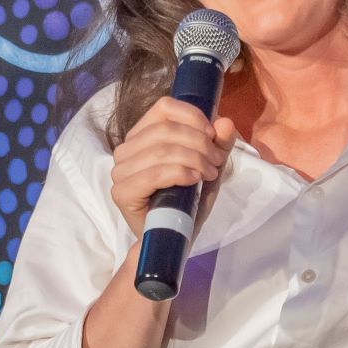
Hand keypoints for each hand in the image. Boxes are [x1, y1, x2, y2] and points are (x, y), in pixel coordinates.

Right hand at [108, 98, 236, 236]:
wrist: (173, 239)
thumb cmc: (187, 203)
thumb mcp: (208, 169)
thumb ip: (218, 146)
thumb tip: (226, 123)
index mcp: (142, 135)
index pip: (164, 108)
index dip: (192, 116)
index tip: (212, 134)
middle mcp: (126, 149)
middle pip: (165, 129)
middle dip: (199, 143)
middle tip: (217, 161)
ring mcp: (120, 171)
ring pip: (161, 150)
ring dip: (193, 159)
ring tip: (209, 174)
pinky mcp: (122, 192)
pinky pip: (154, 174)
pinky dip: (179, 173)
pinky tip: (194, 180)